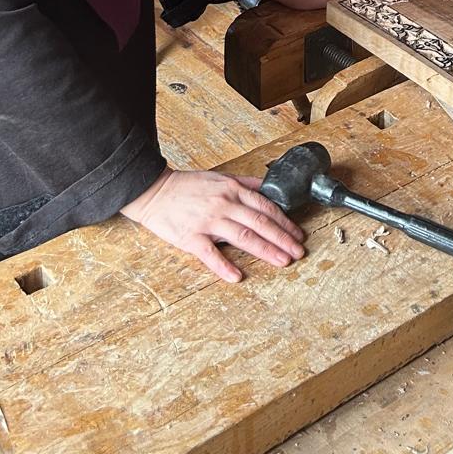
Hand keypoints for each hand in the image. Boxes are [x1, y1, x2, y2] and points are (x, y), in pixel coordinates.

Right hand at [121, 168, 304, 282]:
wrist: (154, 190)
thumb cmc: (187, 186)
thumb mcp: (220, 177)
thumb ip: (246, 184)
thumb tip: (269, 188)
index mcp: (233, 190)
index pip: (266, 207)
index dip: (285, 222)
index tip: (298, 234)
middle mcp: (224, 204)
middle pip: (260, 223)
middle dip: (283, 239)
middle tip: (298, 252)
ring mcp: (208, 221)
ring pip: (243, 237)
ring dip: (265, 250)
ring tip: (282, 261)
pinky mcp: (190, 237)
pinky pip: (210, 254)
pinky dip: (224, 266)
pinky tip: (237, 276)